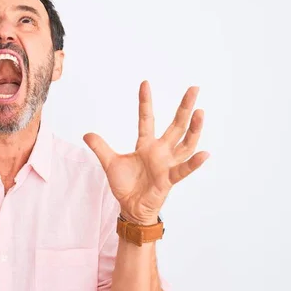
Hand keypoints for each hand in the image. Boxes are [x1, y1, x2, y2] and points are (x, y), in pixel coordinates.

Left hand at [84, 81, 208, 224]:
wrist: (131, 207)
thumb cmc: (126, 185)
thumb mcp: (110, 163)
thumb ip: (100, 148)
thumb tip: (86, 134)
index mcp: (146, 145)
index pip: (146, 119)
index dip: (145, 102)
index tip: (145, 83)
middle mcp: (161, 151)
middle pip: (176, 125)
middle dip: (184, 107)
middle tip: (194, 88)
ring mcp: (167, 164)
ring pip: (185, 143)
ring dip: (194, 129)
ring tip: (200, 112)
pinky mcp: (169, 179)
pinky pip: (183, 170)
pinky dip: (194, 163)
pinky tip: (204, 153)